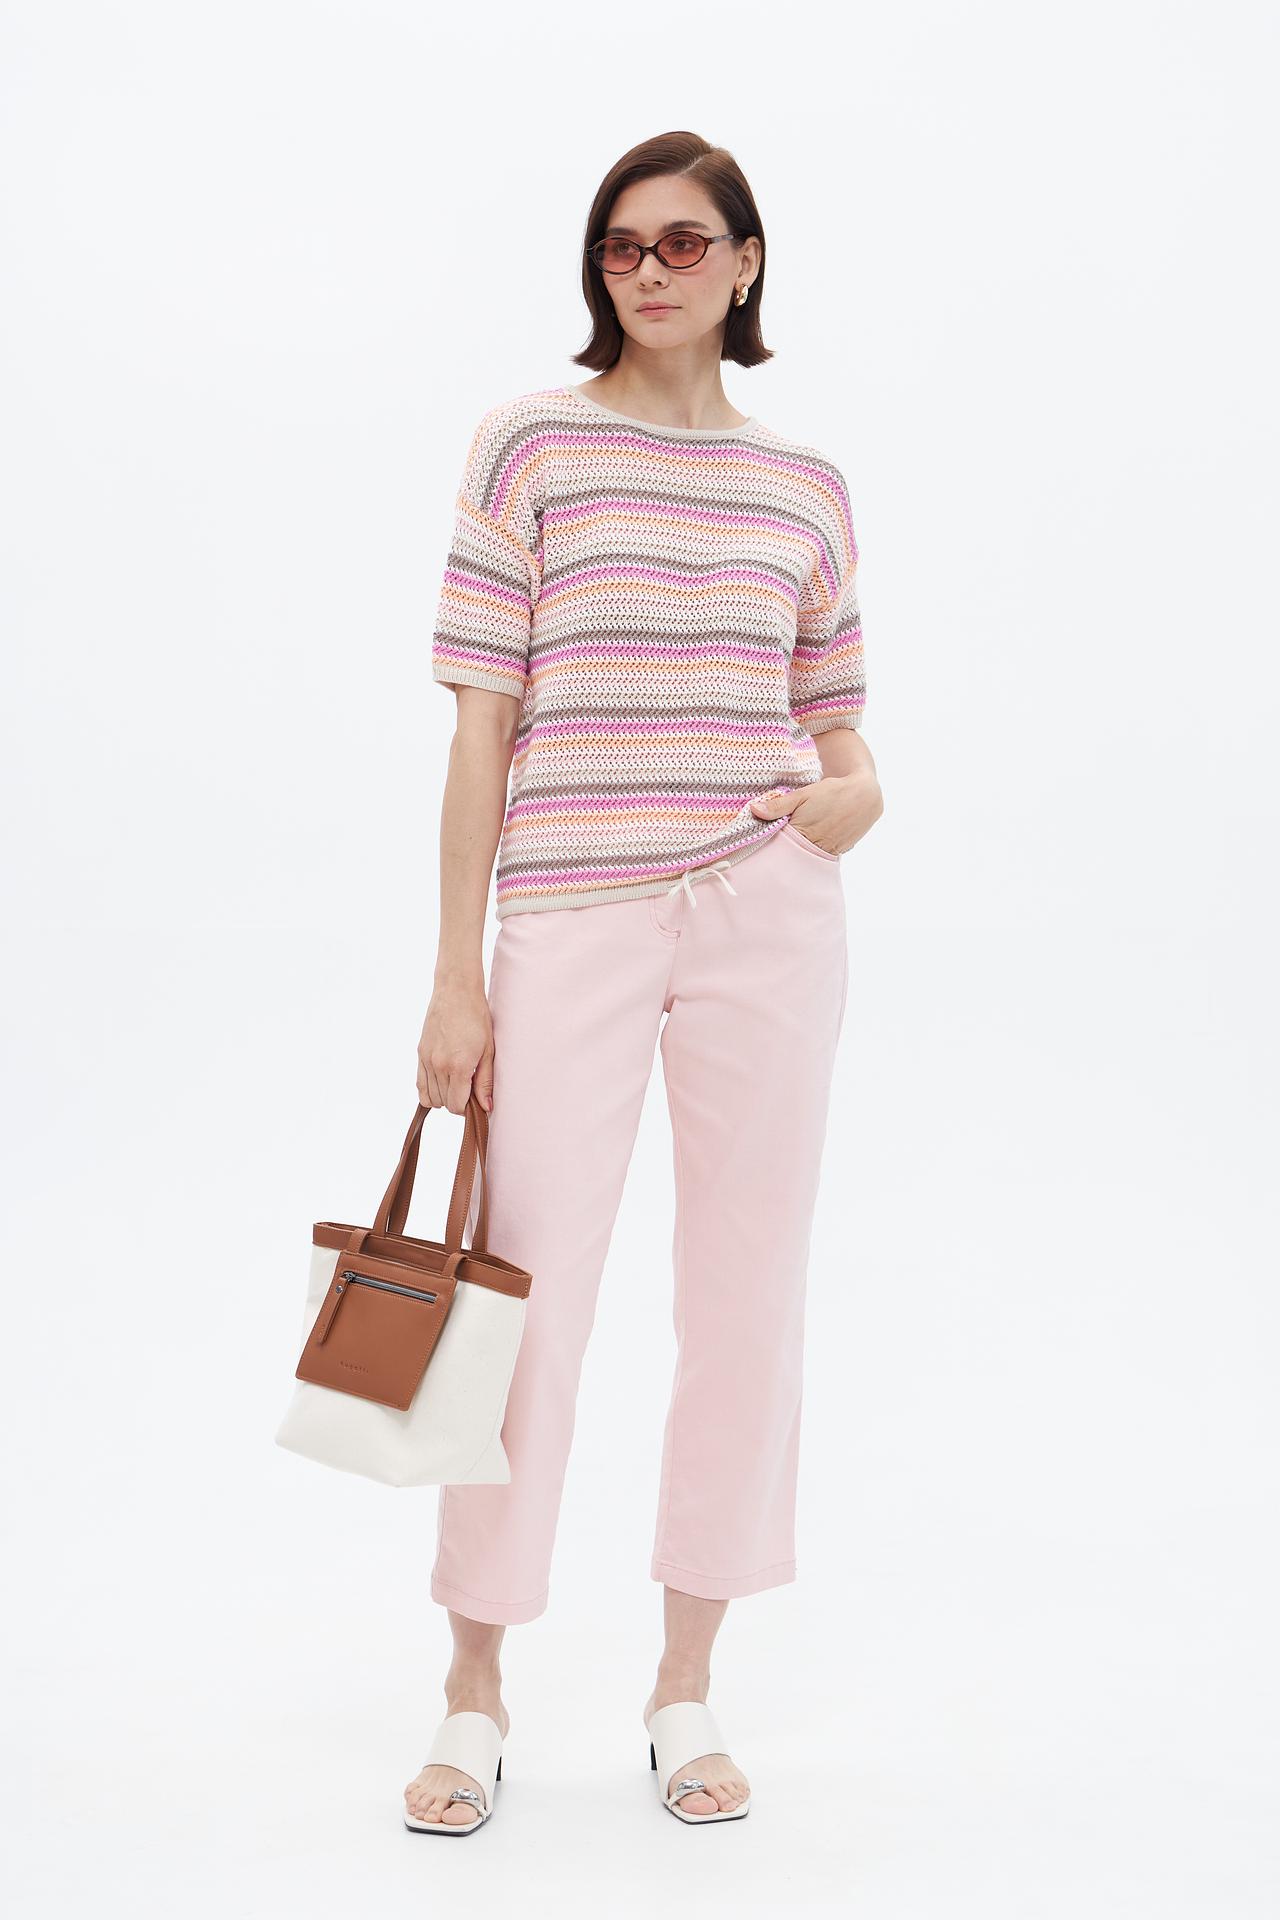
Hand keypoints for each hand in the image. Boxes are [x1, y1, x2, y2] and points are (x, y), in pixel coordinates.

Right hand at [417, 979, 494, 1112]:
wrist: (456, 992)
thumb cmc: (477, 1017)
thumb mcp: (488, 1050)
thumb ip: (485, 1081)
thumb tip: (486, 1107)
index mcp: (459, 1066)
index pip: (456, 1105)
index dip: (466, 1108)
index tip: (475, 1100)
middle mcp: (439, 1065)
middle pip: (444, 1102)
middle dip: (457, 1102)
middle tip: (469, 1090)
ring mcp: (426, 1059)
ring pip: (430, 1096)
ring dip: (443, 1097)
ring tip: (456, 1084)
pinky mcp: (420, 1053)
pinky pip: (419, 1084)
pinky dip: (429, 1090)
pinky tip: (441, 1083)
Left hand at [749, 770, 883, 856]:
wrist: (866, 795)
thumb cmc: (833, 793)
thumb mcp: (804, 794)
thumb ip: (778, 805)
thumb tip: (753, 809)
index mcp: (804, 835)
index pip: (780, 849)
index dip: (772, 847)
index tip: (763, 844)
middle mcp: (818, 848)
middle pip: (795, 855)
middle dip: (787, 850)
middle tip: (781, 844)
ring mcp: (831, 852)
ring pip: (810, 856)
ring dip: (804, 850)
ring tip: (802, 838)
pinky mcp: (841, 851)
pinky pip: (823, 854)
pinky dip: (817, 849)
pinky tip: (816, 838)